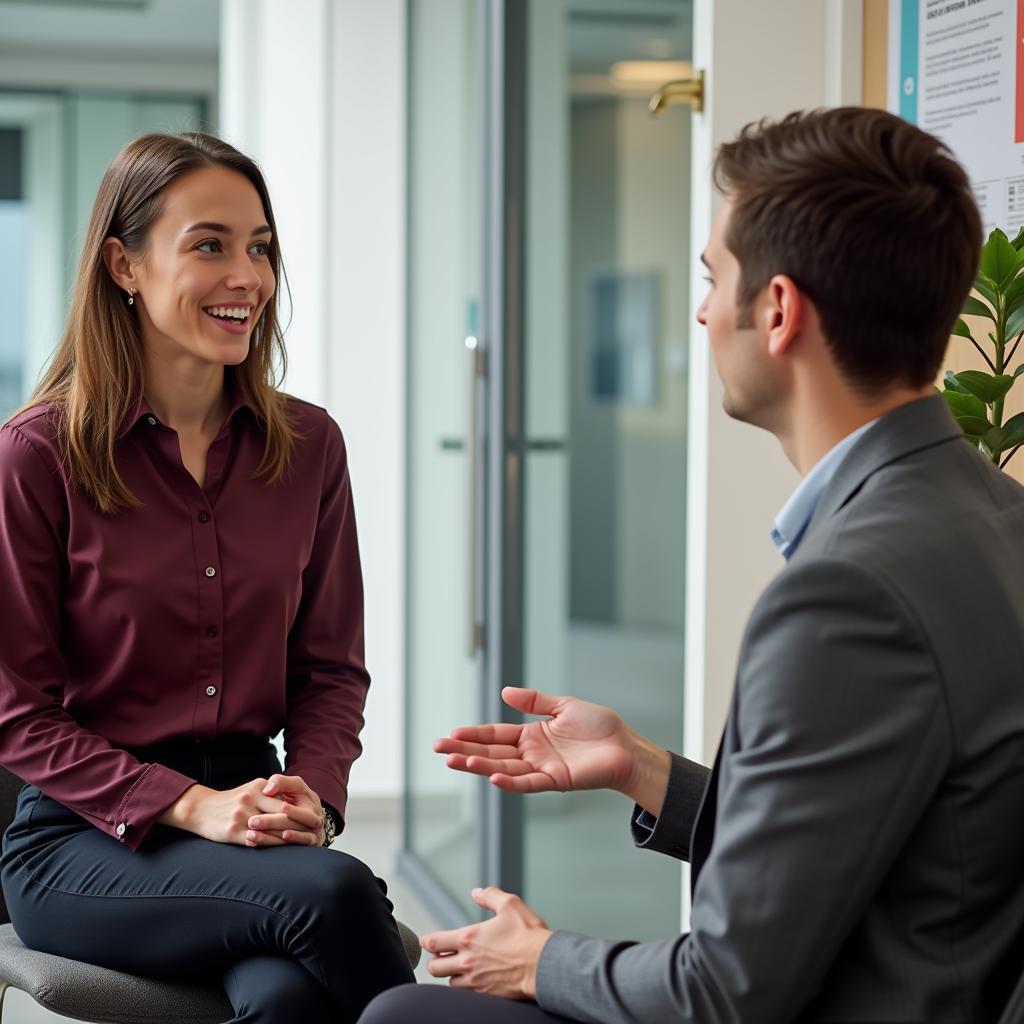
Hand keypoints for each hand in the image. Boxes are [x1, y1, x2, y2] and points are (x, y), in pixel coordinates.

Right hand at [159, 778, 320, 846]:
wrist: (201, 808)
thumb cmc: (232, 800)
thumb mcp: (252, 789)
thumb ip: (272, 793)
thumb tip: (295, 801)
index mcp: (258, 787)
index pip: (286, 802)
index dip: (301, 813)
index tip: (315, 821)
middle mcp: (250, 799)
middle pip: (282, 816)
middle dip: (299, 827)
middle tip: (314, 835)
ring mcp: (241, 816)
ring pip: (271, 830)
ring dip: (287, 839)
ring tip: (300, 844)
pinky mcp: (233, 832)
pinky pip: (256, 841)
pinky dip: (270, 845)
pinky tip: (279, 850)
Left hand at [422, 887, 551, 998]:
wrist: (545, 965)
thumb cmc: (529, 935)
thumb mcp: (510, 905)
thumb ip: (490, 896)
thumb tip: (477, 892)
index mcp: (469, 938)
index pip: (434, 942)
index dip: (427, 941)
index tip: (428, 940)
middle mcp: (468, 961)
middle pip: (435, 967)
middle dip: (435, 960)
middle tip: (443, 955)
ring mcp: (476, 981)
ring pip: (449, 983)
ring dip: (451, 974)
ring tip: (459, 967)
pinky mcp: (486, 994)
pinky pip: (465, 994)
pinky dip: (465, 986)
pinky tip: (473, 979)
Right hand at [435, 686, 670, 813]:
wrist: (626, 746)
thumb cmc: (600, 727)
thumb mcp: (564, 706)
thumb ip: (534, 701)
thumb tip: (503, 693)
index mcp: (532, 735)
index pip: (495, 735)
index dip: (473, 735)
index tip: (451, 734)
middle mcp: (532, 754)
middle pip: (492, 753)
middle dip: (465, 751)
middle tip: (439, 749)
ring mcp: (541, 768)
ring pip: (503, 768)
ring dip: (480, 766)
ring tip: (456, 761)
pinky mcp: (555, 780)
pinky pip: (528, 782)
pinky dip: (510, 781)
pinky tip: (492, 777)